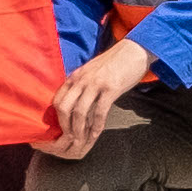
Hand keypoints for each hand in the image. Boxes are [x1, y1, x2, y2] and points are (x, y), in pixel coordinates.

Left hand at [43, 33, 156, 160]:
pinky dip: (97, 126)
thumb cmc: (115, 62)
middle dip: (65, 126)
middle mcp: (82, 79)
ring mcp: (96, 84)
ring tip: (81, 140)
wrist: (134, 50)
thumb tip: (76, 102)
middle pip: (64, 107)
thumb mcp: (91, 70)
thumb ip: (81, 84)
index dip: (57, 117)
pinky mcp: (111, 88)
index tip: (62, 128)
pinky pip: (100, 111)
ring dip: (79, 129)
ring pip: (80, 112)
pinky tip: (97, 134)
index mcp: (75, 76)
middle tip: (70, 138)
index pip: (57, 99)